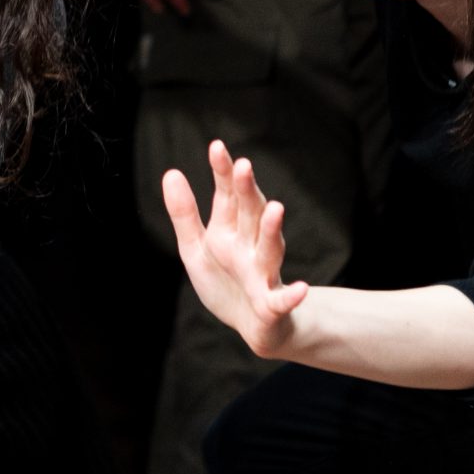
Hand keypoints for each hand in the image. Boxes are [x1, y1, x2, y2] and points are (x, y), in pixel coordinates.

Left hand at [162, 142, 308, 359]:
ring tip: (275, 209)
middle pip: (250, 215)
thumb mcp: (196, 248)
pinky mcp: (271, 304)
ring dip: (273, 230)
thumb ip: (184, 214)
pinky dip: (291, 295)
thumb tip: (172, 172)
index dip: (224, 172)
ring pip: (270, 249)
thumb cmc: (226, 282)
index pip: (228, 196)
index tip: (217, 146)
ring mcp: (263, 273)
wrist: (253, 326)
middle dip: (247, 192)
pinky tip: (301, 289)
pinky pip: (282, 299)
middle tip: (244, 166)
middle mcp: (250, 246)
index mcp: (230, 230)